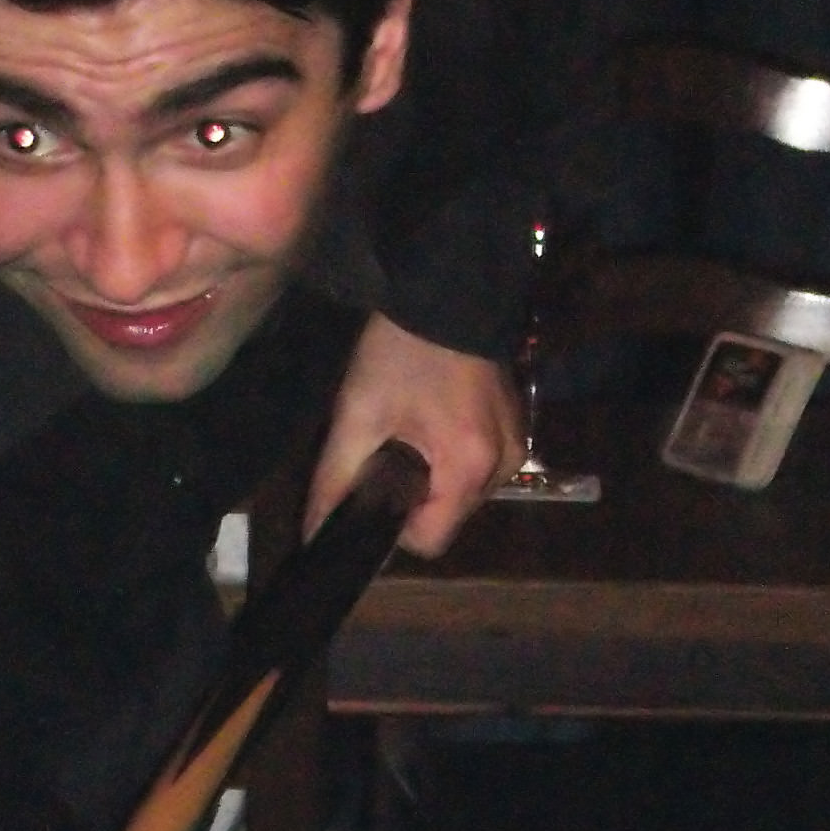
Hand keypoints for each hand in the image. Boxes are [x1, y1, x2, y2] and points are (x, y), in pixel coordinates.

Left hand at [305, 313, 522, 556]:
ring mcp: (516, 446)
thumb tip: (313, 533)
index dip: (395, 528)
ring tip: (410, 437)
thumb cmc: (400, 351)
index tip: (375, 493)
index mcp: (469, 468)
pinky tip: (434, 426)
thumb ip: (334, 481)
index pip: (431, 542)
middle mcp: (503, 466)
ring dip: (434, 482)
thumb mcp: (358, 415)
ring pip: (463, 496)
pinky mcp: (516, 428)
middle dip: (414, 501)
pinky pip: (478, 470)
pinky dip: (453, 462)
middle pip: (448, 519)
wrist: (446, 288)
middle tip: (387, 456)